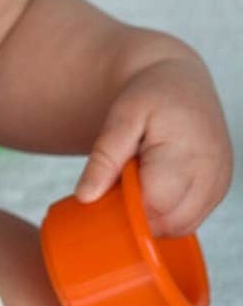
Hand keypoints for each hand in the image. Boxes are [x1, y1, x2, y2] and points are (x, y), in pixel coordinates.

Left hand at [73, 54, 232, 237]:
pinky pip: (192, 218)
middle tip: (122, 183)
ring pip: (182, 226)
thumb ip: (104, 157)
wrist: (180, 79)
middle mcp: (211, 173)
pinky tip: (154, 187)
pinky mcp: (220, 188)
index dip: (129, 206)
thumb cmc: (148, 94)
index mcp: (187, 152)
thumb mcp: (121, 117)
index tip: (112, 187)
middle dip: (141, 214)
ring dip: (155, 216)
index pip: (156, 205)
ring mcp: (220, 183)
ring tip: (139, 180)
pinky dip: (169, 212)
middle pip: (170, 222)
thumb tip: (86, 196)